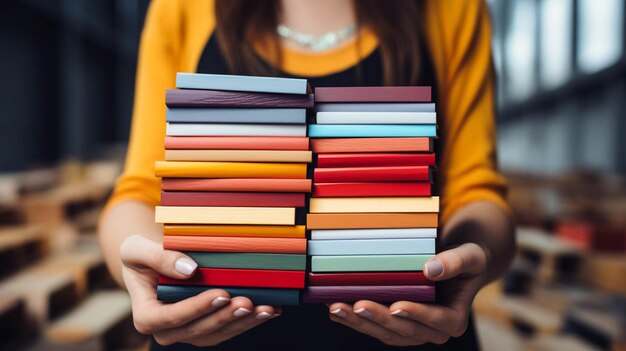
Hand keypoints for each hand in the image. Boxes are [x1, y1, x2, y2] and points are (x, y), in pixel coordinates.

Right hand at [120, 234, 279, 345]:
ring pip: (218, 333)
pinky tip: (268, 309)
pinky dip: (249, 320)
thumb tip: (189, 269)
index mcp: (147, 316)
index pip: (173, 316)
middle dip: (225, 317)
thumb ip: (157, 257)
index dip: (198, 307)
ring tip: (265, 308)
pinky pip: (228, 328)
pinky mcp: (206, 327)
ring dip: (243, 323)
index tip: (221, 294)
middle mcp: (167, 331)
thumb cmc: (141, 256)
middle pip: (199, 329)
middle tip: (247, 302)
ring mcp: (188, 331)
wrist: (151, 265)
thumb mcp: (137, 250)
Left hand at [327, 243, 486, 345]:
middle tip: (357, 305)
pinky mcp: (395, 324)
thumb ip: (455, 262)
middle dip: (379, 319)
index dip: (416, 315)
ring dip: (359, 323)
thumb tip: (430, 269)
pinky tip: (335, 308)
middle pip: (404, 330)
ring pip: (384, 332)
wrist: (456, 264)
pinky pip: (374, 325)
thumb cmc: (466, 259)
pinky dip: (354, 319)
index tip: (397, 306)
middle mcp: (432, 330)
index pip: (436, 320)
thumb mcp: (470, 256)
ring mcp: (412, 329)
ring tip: (336, 308)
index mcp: (454, 318)